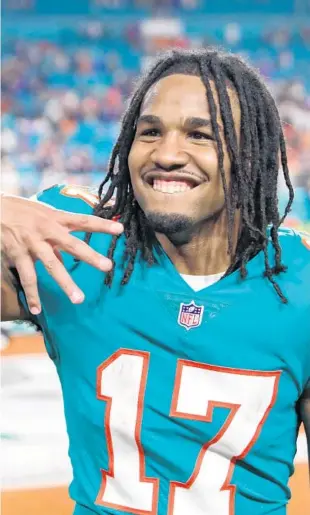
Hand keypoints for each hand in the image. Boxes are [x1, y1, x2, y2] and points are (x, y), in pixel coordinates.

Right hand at [1, 194, 122, 314]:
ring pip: (52, 265)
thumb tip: (70, 254)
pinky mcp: (18, 255)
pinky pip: (27, 278)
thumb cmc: (23, 212)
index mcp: (57, 218)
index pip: (84, 220)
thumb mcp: (44, 215)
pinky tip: (37, 309)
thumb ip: (59, 234)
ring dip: (66, 283)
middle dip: (90, 256)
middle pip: (72, 244)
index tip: (120, 229)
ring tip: (79, 299)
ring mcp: (33, 244)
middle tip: (107, 267)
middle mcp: (47, 230)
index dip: (102, 225)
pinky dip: (32, 294)